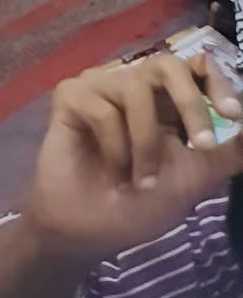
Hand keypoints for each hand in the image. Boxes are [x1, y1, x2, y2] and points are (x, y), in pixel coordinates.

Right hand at [21, 52, 242, 258]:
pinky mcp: (70, 97)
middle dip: (191, 103)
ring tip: (141, 180)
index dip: (217, 82)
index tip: (234, 115)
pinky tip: (110, 168)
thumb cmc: (139, 205)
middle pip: (167, 64)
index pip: (195, 68)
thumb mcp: (193, 179)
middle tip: (203, 145)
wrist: (91, 234)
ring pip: (135, 89)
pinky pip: (101, 109)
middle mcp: (134, 86)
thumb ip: (226, 152)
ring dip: (146, 144)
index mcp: (166, 102)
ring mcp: (101, 87)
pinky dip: (114, 147)